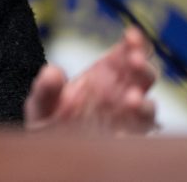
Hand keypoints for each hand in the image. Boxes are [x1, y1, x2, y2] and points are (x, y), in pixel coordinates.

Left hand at [24, 27, 156, 133]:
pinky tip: (123, 134)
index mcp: (103, 75)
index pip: (125, 53)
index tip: (132, 35)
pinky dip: (134, 135)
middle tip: (134, 61)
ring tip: (131, 99)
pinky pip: (136, 138)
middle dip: (142, 66)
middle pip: (142, 76)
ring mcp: (124, 119)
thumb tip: (53, 71)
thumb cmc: (47, 122)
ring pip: (146, 107)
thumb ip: (45, 88)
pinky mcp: (124, 142)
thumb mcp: (40, 103)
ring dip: (143, 102)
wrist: (47, 152)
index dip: (133, 43)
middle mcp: (119, 94)